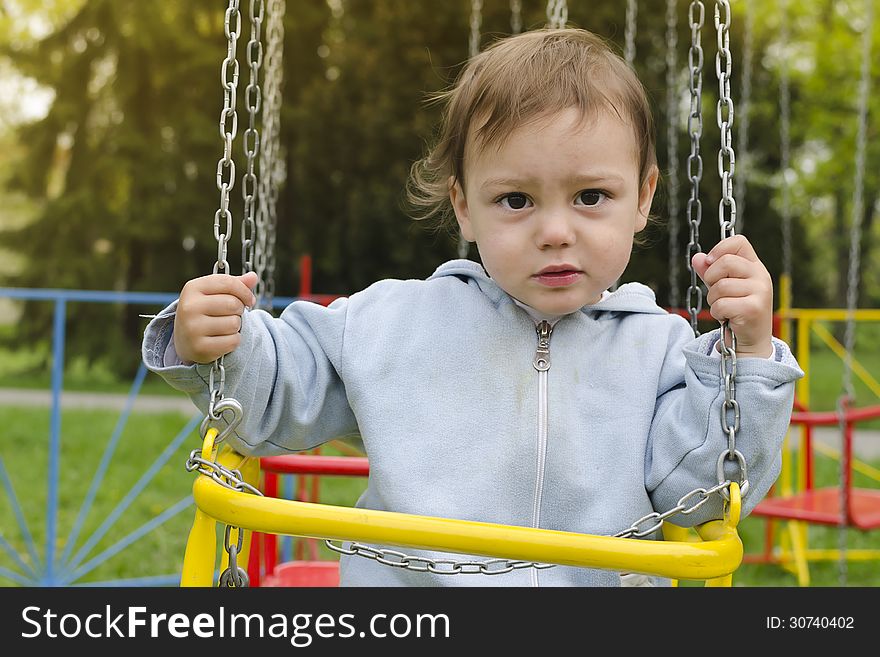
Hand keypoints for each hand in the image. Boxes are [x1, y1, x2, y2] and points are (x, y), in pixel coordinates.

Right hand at [173, 271, 258, 363]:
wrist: (185, 340)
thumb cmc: (205, 312)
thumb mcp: (214, 293)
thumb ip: (234, 284)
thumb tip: (253, 277)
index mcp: (192, 288)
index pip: (228, 283)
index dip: (245, 291)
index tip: (249, 300)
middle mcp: (189, 307)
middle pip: (233, 304)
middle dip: (239, 310)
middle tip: (232, 314)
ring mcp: (192, 329)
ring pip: (234, 323)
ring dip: (236, 326)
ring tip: (224, 327)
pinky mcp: (200, 348)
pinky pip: (233, 341)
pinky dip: (233, 341)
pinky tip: (222, 339)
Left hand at [691, 235, 773, 357]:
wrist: (750, 340)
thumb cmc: (735, 310)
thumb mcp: (722, 288)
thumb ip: (710, 272)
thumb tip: (697, 257)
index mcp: (755, 266)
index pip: (739, 242)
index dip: (720, 248)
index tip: (710, 262)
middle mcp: (761, 276)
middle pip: (725, 262)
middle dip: (711, 278)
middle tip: (716, 292)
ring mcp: (760, 292)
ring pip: (720, 286)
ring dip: (713, 300)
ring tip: (723, 307)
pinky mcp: (753, 309)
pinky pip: (721, 304)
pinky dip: (716, 312)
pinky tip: (726, 317)